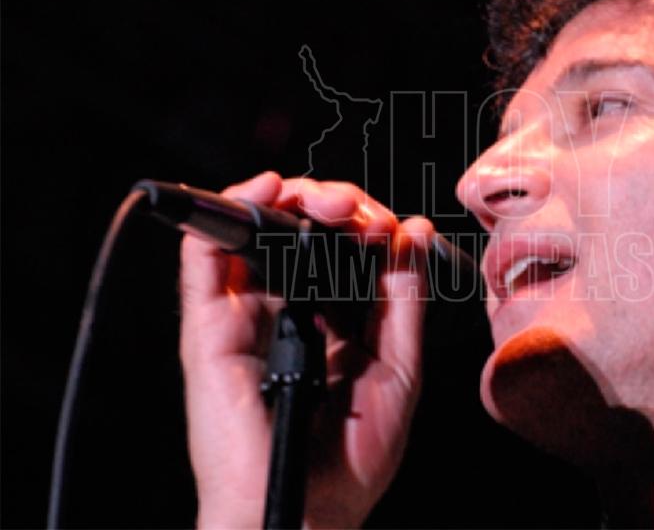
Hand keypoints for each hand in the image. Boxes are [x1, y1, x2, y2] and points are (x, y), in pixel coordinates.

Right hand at [179, 172, 431, 527]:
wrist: (302, 515)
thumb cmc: (347, 462)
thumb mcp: (397, 370)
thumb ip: (404, 301)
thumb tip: (411, 232)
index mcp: (331, 322)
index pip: (344, 250)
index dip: (367, 225)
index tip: (394, 228)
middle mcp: (286, 312)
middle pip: (301, 232)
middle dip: (335, 205)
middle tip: (360, 214)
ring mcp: (244, 317)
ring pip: (255, 232)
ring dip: (291, 199)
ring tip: (329, 206)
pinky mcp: (209, 328)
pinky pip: (204, 258)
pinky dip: (229, 212)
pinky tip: (267, 194)